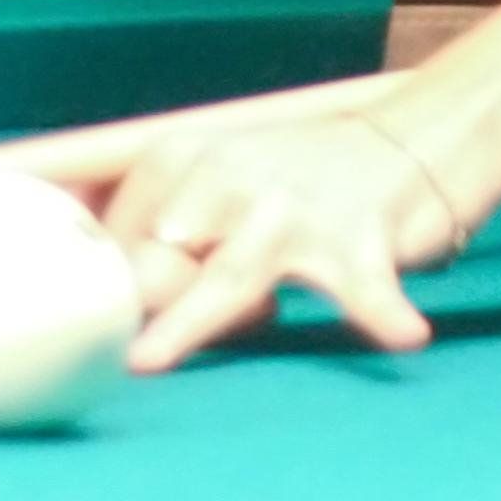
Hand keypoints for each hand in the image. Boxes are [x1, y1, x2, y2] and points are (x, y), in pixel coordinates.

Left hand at [93, 108, 472, 372]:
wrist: (412, 142)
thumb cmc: (289, 184)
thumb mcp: (211, 184)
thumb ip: (151, 233)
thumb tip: (88, 298)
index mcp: (177, 158)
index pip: (111, 242)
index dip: (112, 292)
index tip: (123, 318)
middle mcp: (225, 177)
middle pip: (153, 264)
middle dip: (140, 316)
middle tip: (143, 355)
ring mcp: (294, 210)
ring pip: (229, 275)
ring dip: (189, 319)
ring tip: (146, 358)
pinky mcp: (361, 240)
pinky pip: (366, 287)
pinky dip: (383, 311)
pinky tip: (404, 335)